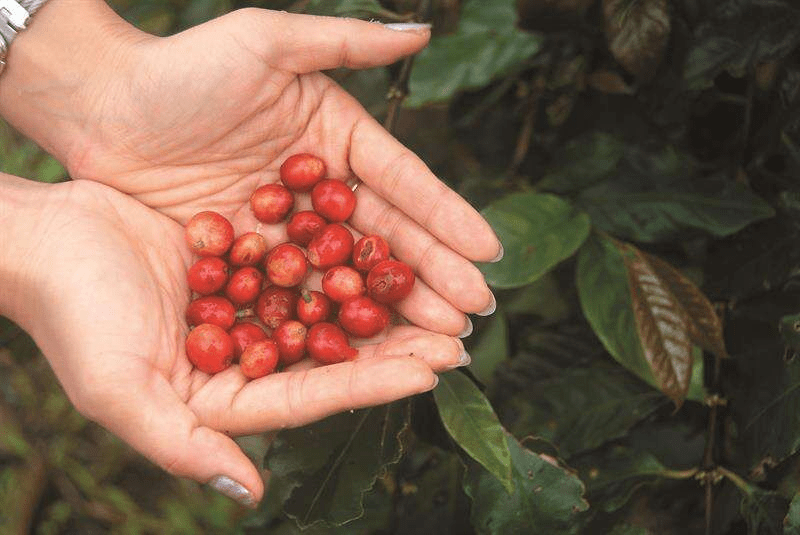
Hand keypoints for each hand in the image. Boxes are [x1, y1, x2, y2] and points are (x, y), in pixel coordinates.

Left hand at [0, 2, 500, 337]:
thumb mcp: (267, 43)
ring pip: (352, 274)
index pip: (404, 183)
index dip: (447, 218)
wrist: (105, 108)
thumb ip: (345, 41)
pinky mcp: (254, 261)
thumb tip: (425, 30)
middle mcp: (324, 190)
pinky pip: (301, 294)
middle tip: (473, 313)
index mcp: (339, 140)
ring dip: (394, 308)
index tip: (488, 252)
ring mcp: (291, 230)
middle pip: (388, 237)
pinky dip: (332, 321)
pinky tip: (366, 349)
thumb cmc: (184, 68)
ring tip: (438, 339)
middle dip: (433, 274)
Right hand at [2, 178, 465, 505]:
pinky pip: (308, 248)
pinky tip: (394, 239)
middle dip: (398, 345)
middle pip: (335, 350)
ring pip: (331, 298)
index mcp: (228, 394)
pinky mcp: (250, 248)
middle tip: (460, 336)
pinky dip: (350, 245)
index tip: (428, 373)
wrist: (45, 235)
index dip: (370, 384)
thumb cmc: (72, 316)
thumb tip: (251, 493)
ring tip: (446, 291)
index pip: (312, 394)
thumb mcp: (121, 391)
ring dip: (386, 296)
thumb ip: (185, 445)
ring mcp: (253, 298)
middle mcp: (249, 350)